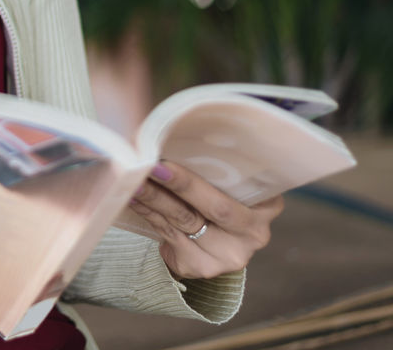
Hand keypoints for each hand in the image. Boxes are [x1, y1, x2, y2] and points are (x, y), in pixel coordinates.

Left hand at [128, 160, 283, 279]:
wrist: (203, 244)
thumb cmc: (210, 198)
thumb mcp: (222, 182)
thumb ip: (210, 165)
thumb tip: (170, 132)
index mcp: (267, 204)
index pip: (247, 183)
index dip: (218, 168)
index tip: (190, 153)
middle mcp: (254, 232)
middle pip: (217, 207)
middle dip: (183, 185)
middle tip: (153, 166)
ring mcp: (230, 254)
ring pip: (186, 220)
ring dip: (155, 197)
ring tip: (133, 178)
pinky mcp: (203, 267)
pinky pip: (169, 234)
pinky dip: (148, 213)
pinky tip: (132, 199)